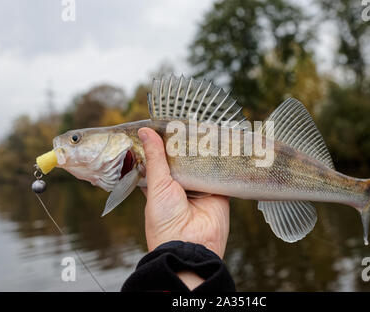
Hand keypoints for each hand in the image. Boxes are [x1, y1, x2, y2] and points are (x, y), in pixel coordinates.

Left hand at [138, 128, 229, 258]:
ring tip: (205, 127)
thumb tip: (145, 132)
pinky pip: (221, 173)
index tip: (164, 125)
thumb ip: (155, 159)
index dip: (162, 144)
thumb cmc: (165, 222)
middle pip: (184, 160)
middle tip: (188, 122)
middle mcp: (181, 186)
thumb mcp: (157, 186)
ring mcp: (201, 188)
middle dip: (185, 145)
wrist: (190, 247)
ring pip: (202, 164)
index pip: (161, 160)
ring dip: (204, 151)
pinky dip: (222, 161)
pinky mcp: (219, 191)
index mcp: (161, 185)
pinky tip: (223, 144)